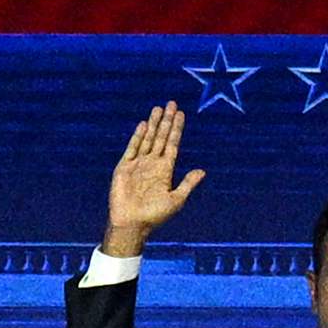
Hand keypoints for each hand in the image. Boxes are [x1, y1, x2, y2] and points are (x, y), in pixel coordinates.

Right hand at [103, 103, 205, 259]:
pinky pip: (132, 148)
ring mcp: (138, 164)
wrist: (131, 224)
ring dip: (153, 124)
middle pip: (161, 137)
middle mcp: (152, 164)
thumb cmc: (154, 216)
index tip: (181, 114)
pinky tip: (144, 125)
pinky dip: (138, 136)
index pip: (172, 144)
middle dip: (166, 121)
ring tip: (158, 108)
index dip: (177, 129)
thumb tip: (202, 171)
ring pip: (147, 139)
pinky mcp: (124, 168)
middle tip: (172, 103)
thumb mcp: (176, 200)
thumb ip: (187, 184)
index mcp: (165, 170)